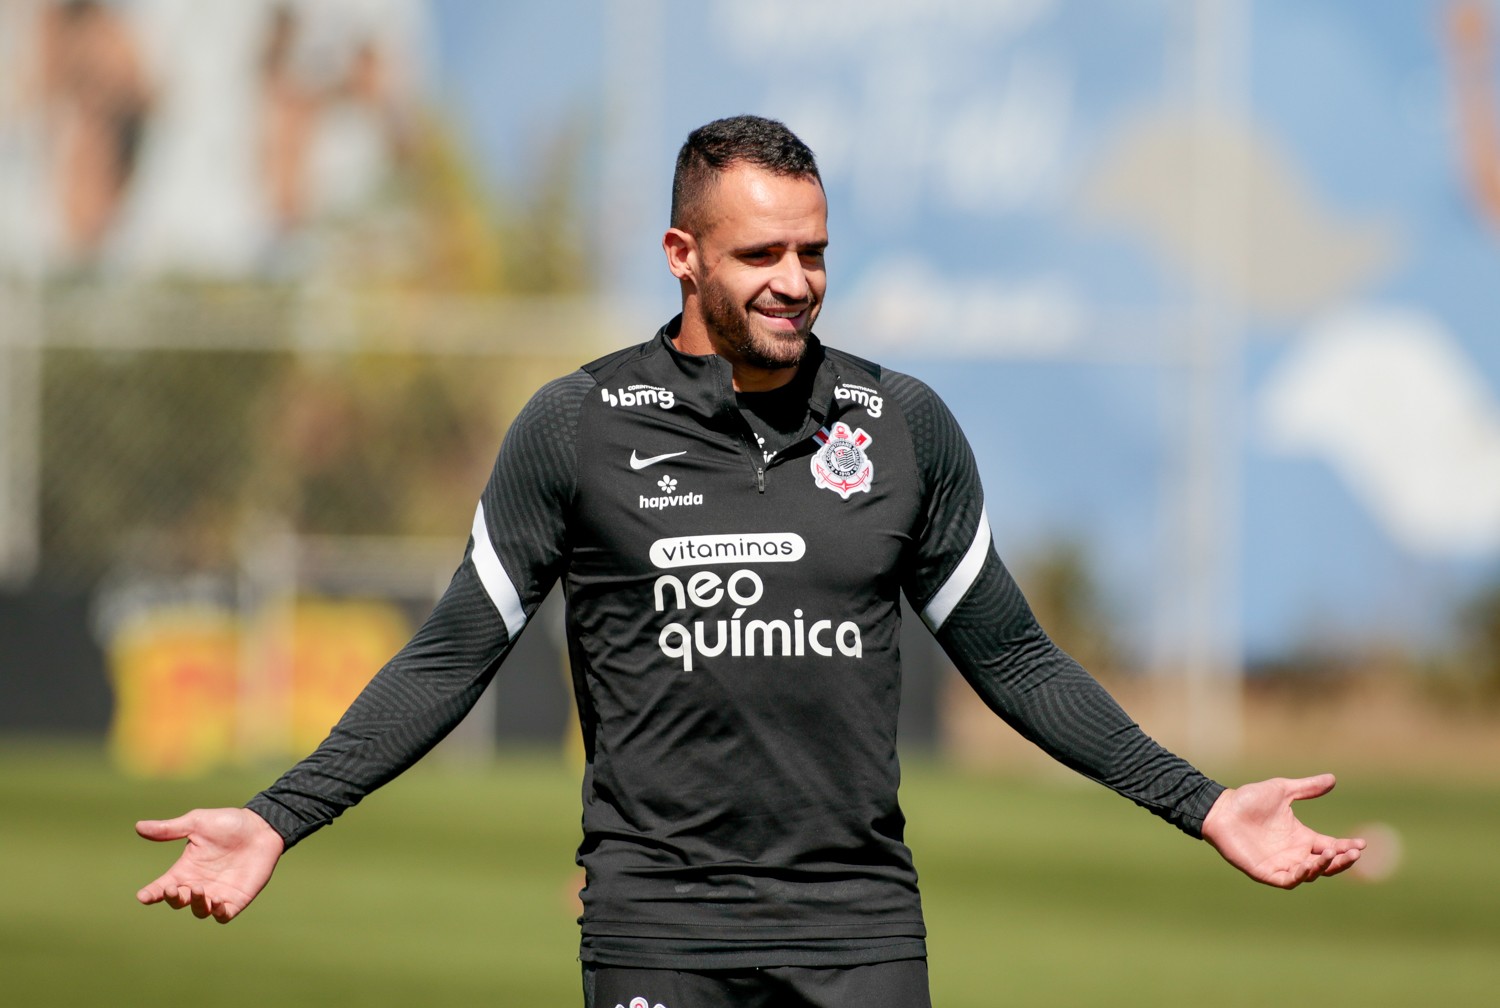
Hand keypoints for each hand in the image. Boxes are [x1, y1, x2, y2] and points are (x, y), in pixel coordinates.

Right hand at [135, 808, 284, 922]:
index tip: (143, 896)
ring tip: (199, 889)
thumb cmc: (229, 823)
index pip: (163, 887)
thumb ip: (170, 829)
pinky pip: (223, 915)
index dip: (151, 893)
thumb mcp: (197, 823)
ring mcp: (218, 893)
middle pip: (179, 901)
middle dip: (173, 898)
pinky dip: (218, 913)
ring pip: (199, 910)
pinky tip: (217, 902)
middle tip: (174, 888)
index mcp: (186, 869)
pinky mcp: (237, 899)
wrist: (262, 826)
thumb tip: (138, 826)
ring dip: (196, 904)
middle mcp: (199, 884)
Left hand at [1201, 774, 1365, 888]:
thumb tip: (1333, 779)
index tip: (1362, 844)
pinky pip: (1287, 880)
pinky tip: (1308, 865)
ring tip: (1331, 854)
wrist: (1221, 809)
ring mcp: (1281, 864)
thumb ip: (1307, 788)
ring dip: (1322, 866)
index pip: (1331, 847)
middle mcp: (1295, 854)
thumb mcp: (1282, 790)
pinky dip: (1300, 876)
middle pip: (1326, 865)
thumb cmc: (1249, 800)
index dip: (1347, 848)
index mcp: (1302, 837)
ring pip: (1310, 874)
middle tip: (1353, 853)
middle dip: (1341, 861)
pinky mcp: (1265, 872)